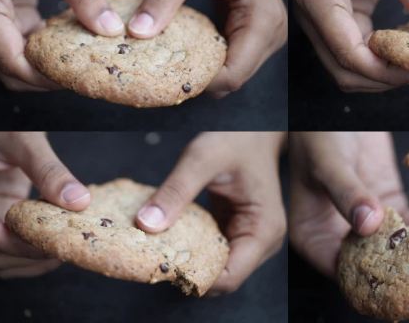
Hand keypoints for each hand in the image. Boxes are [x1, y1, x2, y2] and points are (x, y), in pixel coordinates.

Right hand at [0, 0, 123, 90]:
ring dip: (46, 71)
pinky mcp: (6, 21)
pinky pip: (25, 50)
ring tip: (81, 70)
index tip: (76, 79)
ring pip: (16, 65)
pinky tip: (73, 53)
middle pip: (9, 70)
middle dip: (45, 80)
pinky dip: (47, 56)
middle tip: (83, 79)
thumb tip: (109, 28)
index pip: (9, 59)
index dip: (42, 76)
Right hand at [0, 132, 91, 277]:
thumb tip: (78, 202)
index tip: (54, 245)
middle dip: (29, 255)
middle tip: (67, 247)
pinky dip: (32, 247)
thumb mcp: (23, 139)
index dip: (20, 245)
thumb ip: (49, 170)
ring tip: (66, 245)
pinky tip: (58, 237)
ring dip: (31, 258)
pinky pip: (10, 241)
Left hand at [127, 0, 287, 96]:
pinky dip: (208, 63)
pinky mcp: (256, 41)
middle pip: (233, 81)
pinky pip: (231, 64)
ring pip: (233, 77)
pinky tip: (189, 51)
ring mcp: (267, 41)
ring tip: (174, 60)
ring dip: (203, 74)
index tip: (164, 75)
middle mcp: (271, 36)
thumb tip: (138, 31)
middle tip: (163, 70)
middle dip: (198, 80)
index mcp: (263, 20)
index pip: (233, 74)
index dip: (200, 82)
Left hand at [135, 132, 286, 294]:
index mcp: (263, 229)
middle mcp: (262, 241)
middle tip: (153, 256)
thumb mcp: (202, 158)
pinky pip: (213, 253)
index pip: (229, 277)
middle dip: (188, 272)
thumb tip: (146, 224)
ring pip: (216, 269)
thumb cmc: (236, 138)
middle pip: (223, 279)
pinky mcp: (237, 232)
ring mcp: (251, 238)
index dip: (194, 278)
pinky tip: (171, 236)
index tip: (162, 264)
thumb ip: (176, 191)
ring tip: (160, 247)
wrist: (253, 128)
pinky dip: (192, 249)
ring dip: (189, 262)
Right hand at [288, 132, 408, 276]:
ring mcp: (366, 219)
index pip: (340, 269)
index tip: (397, 276)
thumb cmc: (318, 135)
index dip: (368, 277)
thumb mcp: (328, 163)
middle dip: (399, 264)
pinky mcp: (387, 202)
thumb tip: (369, 225)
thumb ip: (347, 194)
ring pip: (395, 246)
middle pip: (371, 264)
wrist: (337, 106)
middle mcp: (338, 233)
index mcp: (313, 233)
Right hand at [293, 0, 408, 92]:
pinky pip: (351, 56)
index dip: (384, 72)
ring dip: (378, 76)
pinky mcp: (330, 25)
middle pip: (342, 71)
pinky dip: (376, 63)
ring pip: (344, 70)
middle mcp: (310, 16)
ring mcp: (317, 23)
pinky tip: (401, 57)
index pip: (349, 53)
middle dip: (382, 79)